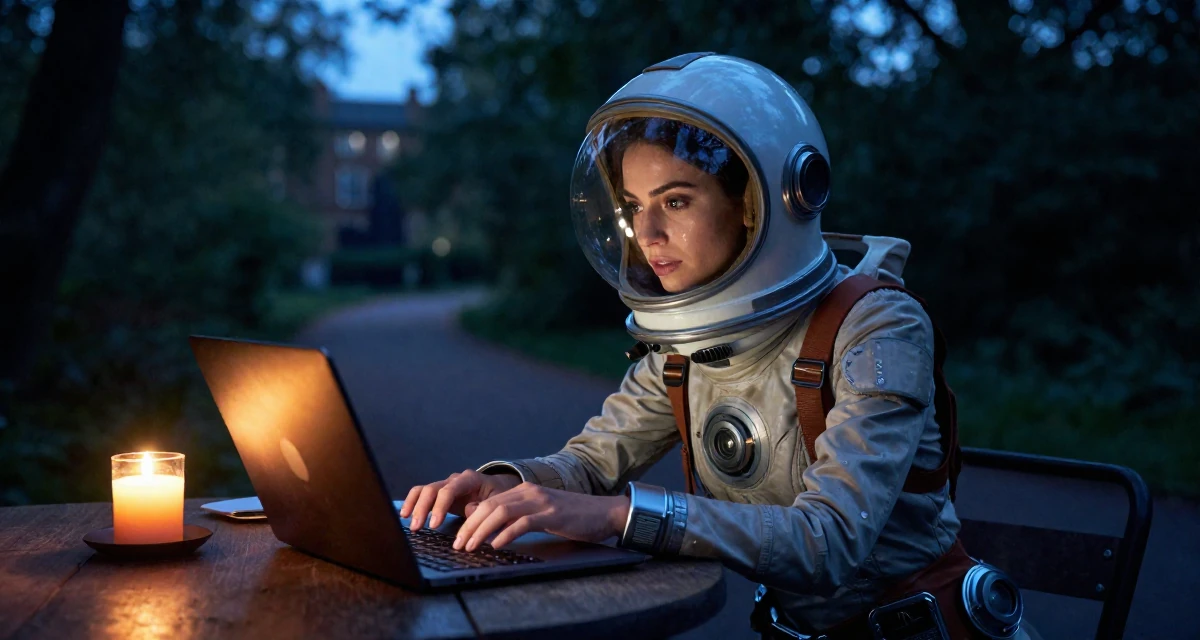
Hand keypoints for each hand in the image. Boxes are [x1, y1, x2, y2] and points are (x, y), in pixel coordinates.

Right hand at [400, 469, 521, 530]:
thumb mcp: (498, 502)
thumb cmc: (498, 496)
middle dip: (423, 508)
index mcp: (470, 479)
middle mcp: (454, 479)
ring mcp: (445, 485)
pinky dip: (412, 502)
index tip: (434, 525)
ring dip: (414, 505)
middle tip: (417, 527)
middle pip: (432, 489)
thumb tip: (469, 511)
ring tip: (408, 521)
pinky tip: (406, 514)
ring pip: (424, 490)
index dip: (440, 507)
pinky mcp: (440, 493)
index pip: (449, 490)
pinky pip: (422, 494)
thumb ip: (484, 507)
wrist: (498, 488)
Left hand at [452, 483, 630, 551]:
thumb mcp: (539, 512)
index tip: (459, 537)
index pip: (488, 503)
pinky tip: (497, 545)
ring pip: (501, 512)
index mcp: (524, 490)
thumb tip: (483, 519)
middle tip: (459, 544)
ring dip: (482, 530)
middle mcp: (529, 492)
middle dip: (470, 526)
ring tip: (472, 546)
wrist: (604, 512)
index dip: (470, 520)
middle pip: (490, 506)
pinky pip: (523, 523)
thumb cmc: (572, 516)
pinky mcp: (552, 514)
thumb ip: (514, 514)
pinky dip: (506, 534)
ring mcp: (541, 502)